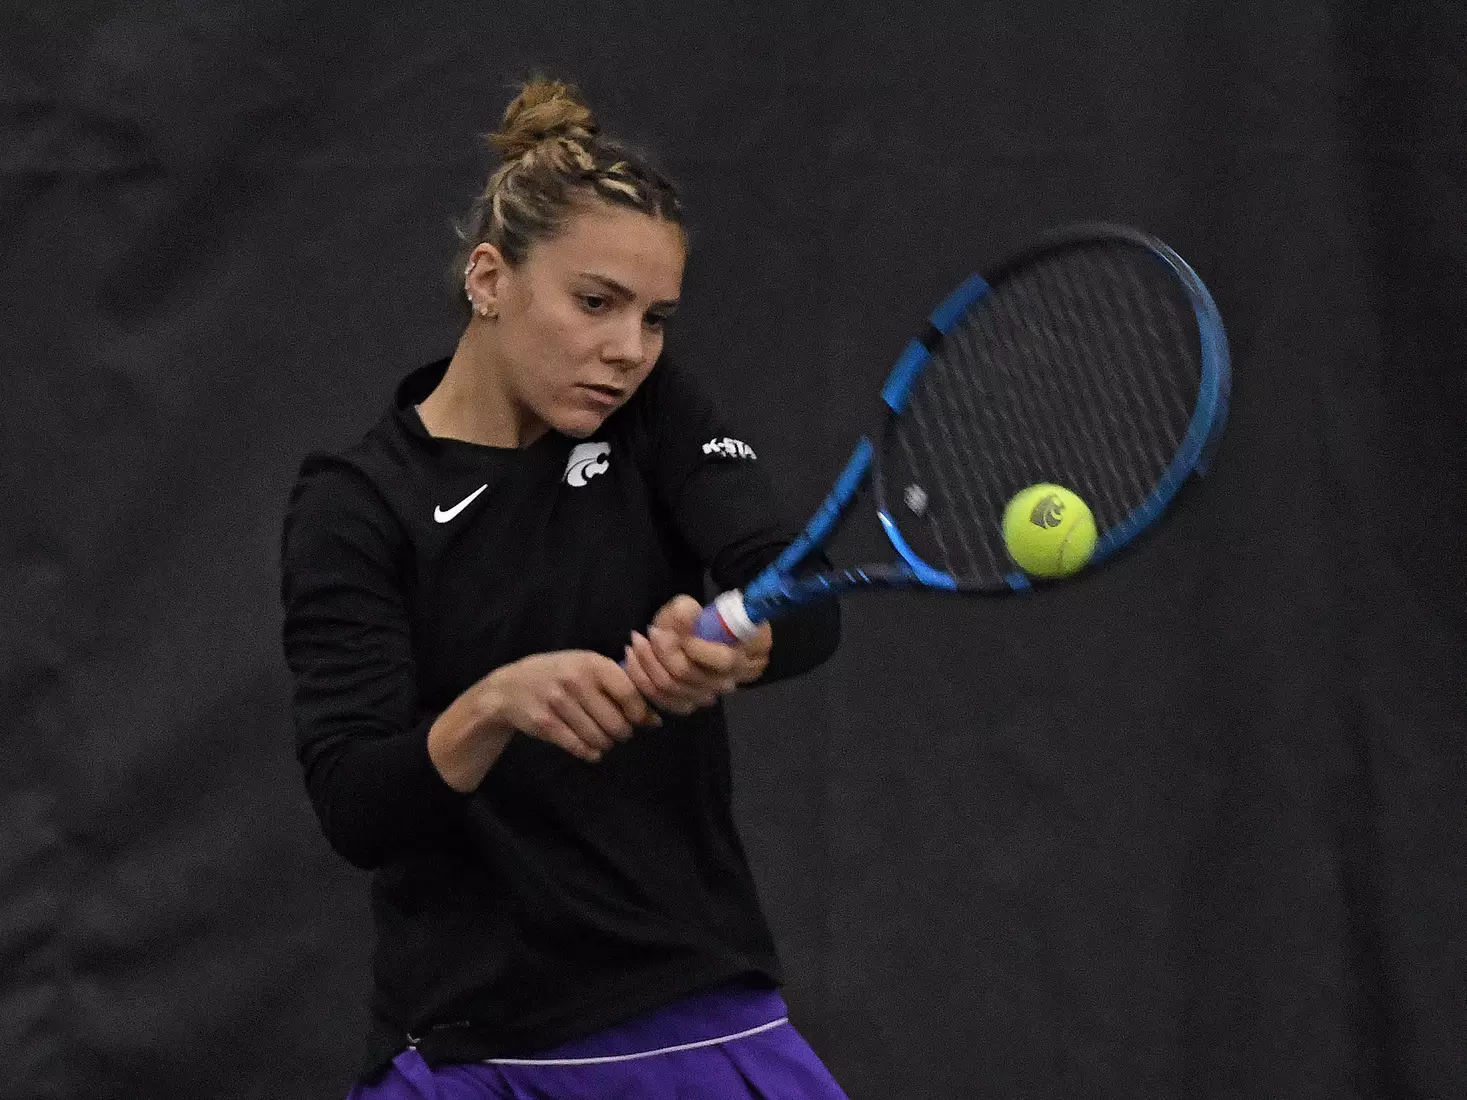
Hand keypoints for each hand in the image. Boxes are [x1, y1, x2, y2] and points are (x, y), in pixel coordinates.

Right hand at [481, 650, 660, 763]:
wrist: (511, 687)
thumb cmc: (560, 676)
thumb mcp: (589, 670)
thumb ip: (622, 689)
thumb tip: (655, 721)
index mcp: (592, 663)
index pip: (629, 693)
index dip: (639, 713)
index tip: (636, 719)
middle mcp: (576, 680)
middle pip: (616, 723)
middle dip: (622, 733)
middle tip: (617, 731)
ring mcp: (558, 701)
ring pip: (599, 738)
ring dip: (605, 744)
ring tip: (602, 738)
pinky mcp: (545, 723)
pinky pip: (578, 747)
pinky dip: (589, 752)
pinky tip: (589, 748)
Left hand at [623, 595, 772, 715]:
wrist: (700, 640)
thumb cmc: (701, 621)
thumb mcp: (695, 608)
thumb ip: (687, 611)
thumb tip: (684, 616)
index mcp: (743, 656)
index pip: (722, 660)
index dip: (693, 646)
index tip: (668, 629)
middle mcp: (727, 681)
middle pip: (690, 675)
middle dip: (661, 653)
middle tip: (645, 633)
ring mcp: (708, 696)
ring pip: (673, 689)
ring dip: (647, 664)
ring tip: (636, 643)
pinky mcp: (688, 704)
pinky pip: (663, 701)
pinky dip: (643, 682)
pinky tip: (634, 662)